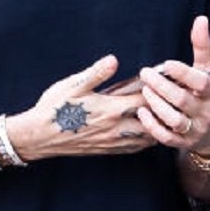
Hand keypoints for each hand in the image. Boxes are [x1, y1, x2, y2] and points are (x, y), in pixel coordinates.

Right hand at [7, 55, 152, 159]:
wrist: (39, 136)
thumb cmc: (54, 108)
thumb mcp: (73, 85)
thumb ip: (96, 73)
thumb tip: (114, 60)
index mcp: (111, 109)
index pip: (145, 100)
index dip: (157, 89)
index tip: (164, 80)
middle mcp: (116, 128)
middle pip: (153, 121)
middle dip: (163, 110)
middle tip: (169, 99)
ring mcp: (113, 142)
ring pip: (147, 138)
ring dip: (157, 126)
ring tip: (162, 115)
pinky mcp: (107, 150)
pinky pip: (135, 149)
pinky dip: (145, 140)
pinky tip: (147, 132)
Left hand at [137, 16, 209, 151]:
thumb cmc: (209, 92)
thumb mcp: (209, 69)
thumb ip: (203, 45)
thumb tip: (201, 18)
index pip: (201, 83)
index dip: (183, 73)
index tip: (166, 64)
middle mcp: (208, 111)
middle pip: (183, 100)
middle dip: (162, 87)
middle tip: (145, 73)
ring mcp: (196, 129)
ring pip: (174, 120)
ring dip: (157, 105)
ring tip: (144, 91)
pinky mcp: (185, 143)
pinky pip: (167, 138)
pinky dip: (153, 126)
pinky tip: (142, 112)